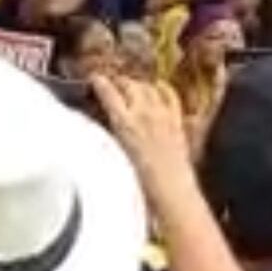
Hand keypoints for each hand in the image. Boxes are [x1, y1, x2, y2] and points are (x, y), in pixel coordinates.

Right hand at [91, 73, 194, 190]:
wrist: (171, 191)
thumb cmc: (139, 182)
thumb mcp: (115, 155)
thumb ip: (110, 133)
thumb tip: (104, 121)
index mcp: (124, 122)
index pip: (108, 92)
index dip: (99, 82)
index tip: (94, 78)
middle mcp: (144, 113)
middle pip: (129, 84)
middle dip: (118, 82)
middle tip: (112, 84)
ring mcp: (163, 115)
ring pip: (148, 87)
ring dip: (138, 84)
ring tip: (131, 86)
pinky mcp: (177, 122)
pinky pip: (170, 96)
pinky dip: (162, 88)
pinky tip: (158, 86)